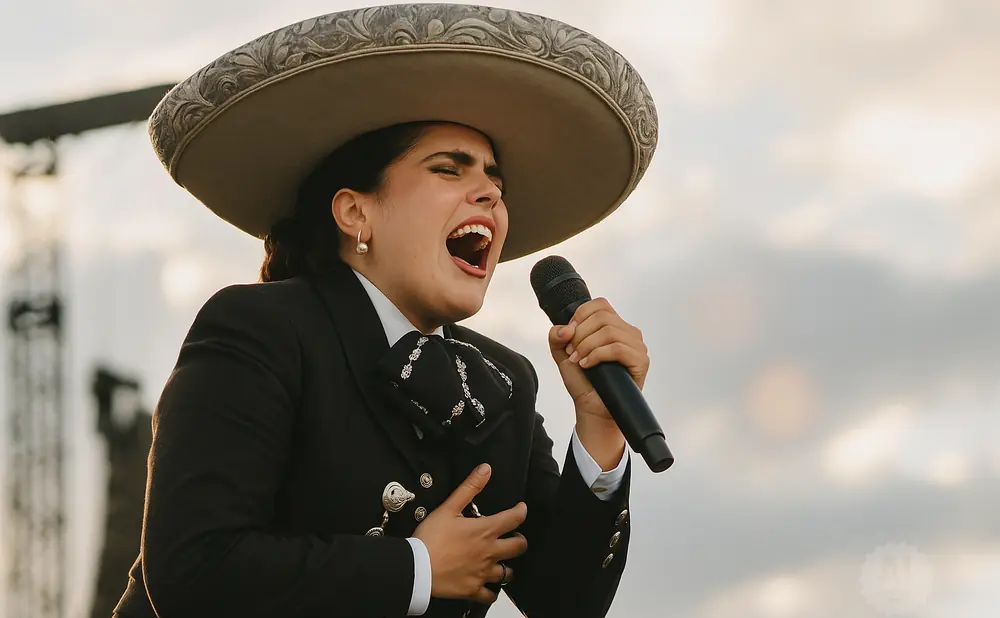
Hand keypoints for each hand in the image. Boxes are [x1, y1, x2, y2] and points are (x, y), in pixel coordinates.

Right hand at [412, 464, 527, 604]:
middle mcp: (489, 552)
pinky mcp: (473, 589)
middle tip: (515, 537)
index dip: (521, 511)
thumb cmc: (432, 537)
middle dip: (520, 540)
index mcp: (485, 531)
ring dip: (507, 567)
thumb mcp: (448, 507)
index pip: (514, 519)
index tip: (521, 509)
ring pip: (507, 573)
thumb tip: (486, 469)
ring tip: (502, 562)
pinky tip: (488, 587)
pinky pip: (490, 595)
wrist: (418, 568)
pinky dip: (491, 591)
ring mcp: (483, 573)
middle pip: (518, 547)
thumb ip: (469, 488)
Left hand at [548, 297, 648, 422]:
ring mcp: (636, 346)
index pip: (600, 305)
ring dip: (587, 346)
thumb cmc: (583, 381)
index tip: (569, 334)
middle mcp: (627, 332)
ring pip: (610, 331)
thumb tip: (565, 329)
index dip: (580, 316)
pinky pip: (618, 348)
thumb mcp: (562, 355)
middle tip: (572, 352)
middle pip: (602, 317)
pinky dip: (598, 355)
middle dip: (581, 334)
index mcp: (613, 325)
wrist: (592, 407)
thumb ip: (556, 337)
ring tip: (579, 360)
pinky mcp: (640, 361)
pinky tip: (588, 364)